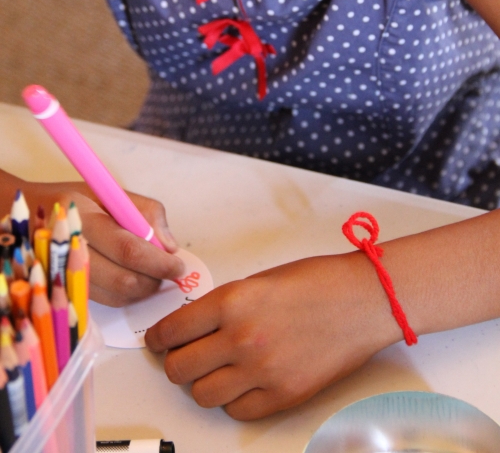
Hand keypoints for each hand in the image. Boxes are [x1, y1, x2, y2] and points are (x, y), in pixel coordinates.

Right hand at [0, 170, 183, 305]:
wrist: (25, 214)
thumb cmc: (72, 200)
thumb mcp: (108, 191)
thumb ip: (144, 212)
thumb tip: (168, 246)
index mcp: (82, 219)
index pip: (128, 249)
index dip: (158, 262)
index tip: (178, 264)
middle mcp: (70, 250)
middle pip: (122, 280)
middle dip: (154, 280)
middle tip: (170, 270)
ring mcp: (65, 274)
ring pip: (115, 296)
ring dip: (142, 289)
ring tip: (153, 273)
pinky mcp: (67, 288)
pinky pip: (104, 300)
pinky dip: (126, 294)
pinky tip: (133, 278)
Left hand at [145, 254, 400, 419]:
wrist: (363, 300)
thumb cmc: (319, 282)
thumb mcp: (260, 280)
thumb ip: (225, 304)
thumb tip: (197, 326)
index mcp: (232, 302)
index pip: (171, 330)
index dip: (157, 338)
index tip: (157, 341)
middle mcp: (241, 338)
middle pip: (179, 368)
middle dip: (175, 362)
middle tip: (183, 355)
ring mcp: (262, 371)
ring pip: (203, 395)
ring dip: (202, 383)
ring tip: (214, 370)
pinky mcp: (283, 395)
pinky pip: (238, 412)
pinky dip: (234, 400)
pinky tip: (242, 382)